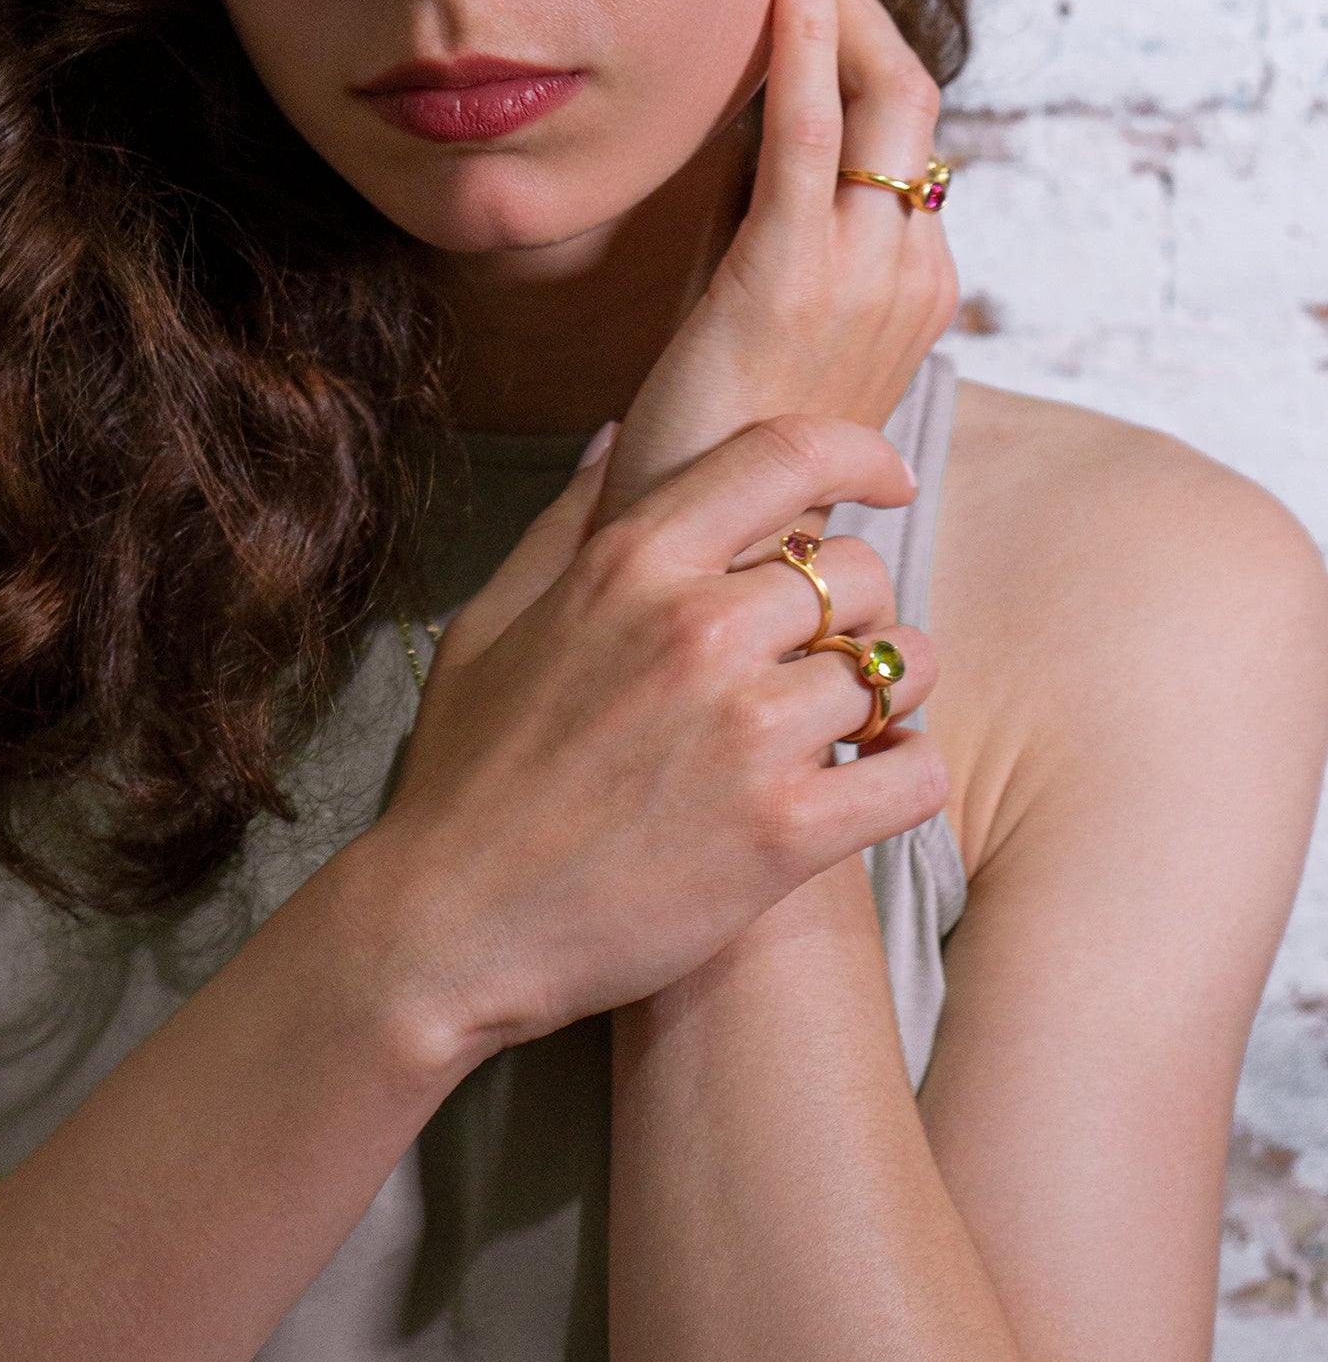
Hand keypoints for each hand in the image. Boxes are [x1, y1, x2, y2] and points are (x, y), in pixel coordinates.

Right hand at [375, 415, 942, 1064]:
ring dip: (890, 695)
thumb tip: (622, 433)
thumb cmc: (465, 775)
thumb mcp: (494, 620)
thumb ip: (570, 521)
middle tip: (831, 654)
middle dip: (861, 609)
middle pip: (860, 571)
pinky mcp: (782, 832)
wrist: (446, 928)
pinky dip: (909, 774)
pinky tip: (872, 783)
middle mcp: (697, 628)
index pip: (787, 453)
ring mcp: (745, 730)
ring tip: (853, 725)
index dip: (859, 454)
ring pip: (896, 669)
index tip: (888, 479)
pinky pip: (914, 773)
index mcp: (631, 562)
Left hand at [599, 0, 958, 529]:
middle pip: (916, 102)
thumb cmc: (717, 424)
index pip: (908, 138)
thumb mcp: (755, 299)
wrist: (708, 540)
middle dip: (867, 18)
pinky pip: (806, 132)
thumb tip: (737, 115)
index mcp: (916, 283)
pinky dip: (802, 46)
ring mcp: (865, 272)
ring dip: (837, 15)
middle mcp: (912, 271)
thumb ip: (757, 212)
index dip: (865, 54)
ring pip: (885, 100)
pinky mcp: (792, 274)